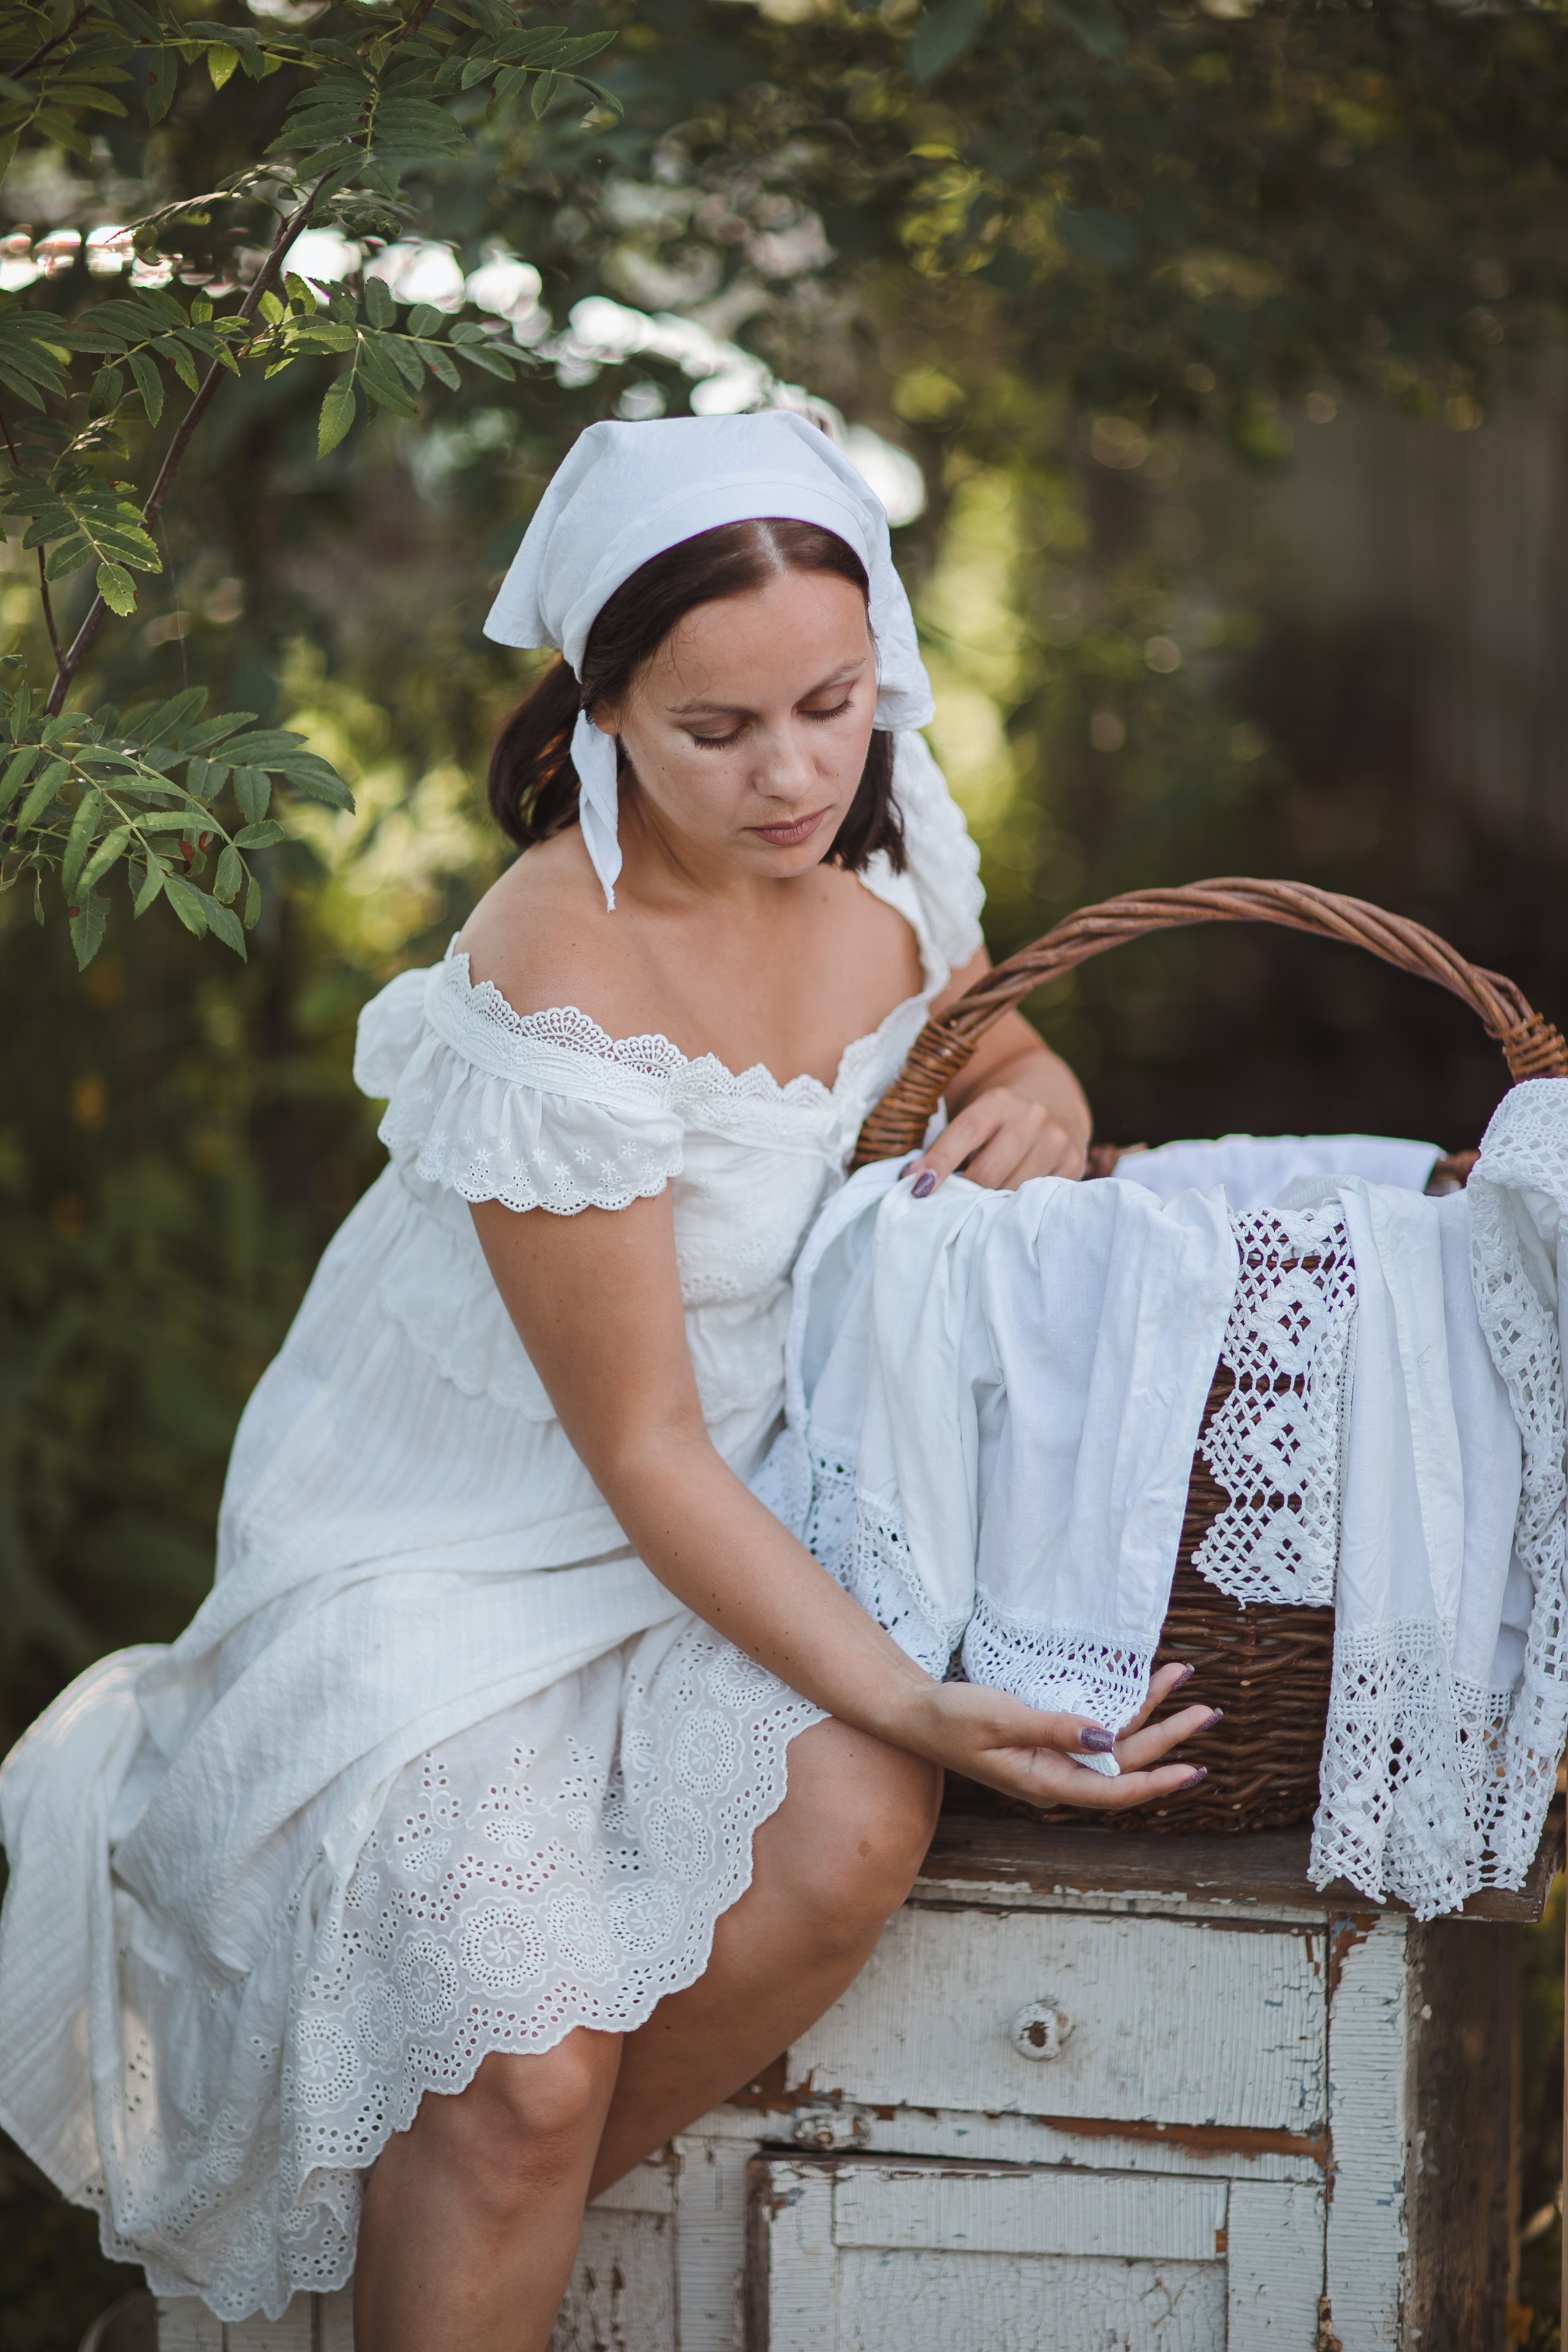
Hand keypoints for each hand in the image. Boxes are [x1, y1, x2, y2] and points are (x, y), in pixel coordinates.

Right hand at [888, 1663, 1218, 1811]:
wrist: (914, 1712)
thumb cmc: (951, 1719)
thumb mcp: (1002, 1719)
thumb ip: (1056, 1729)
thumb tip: (1107, 1738)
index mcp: (1047, 1783)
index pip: (1114, 1789)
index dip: (1157, 1780)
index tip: (1193, 1768)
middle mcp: (1058, 1776)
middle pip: (1125, 1762)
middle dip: (1169, 1737)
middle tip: (1208, 1711)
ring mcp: (1055, 1759)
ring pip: (1115, 1742)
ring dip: (1150, 1714)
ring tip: (1182, 1682)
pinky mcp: (1048, 1739)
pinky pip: (1096, 1727)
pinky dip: (1122, 1706)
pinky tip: (1141, 1687)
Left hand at [909, 1084, 1087, 1192]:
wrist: (1055, 1104)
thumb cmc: (999, 1122)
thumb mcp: (974, 1120)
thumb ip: (946, 1147)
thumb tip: (913, 1181)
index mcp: (999, 1101)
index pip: (965, 1132)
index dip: (940, 1162)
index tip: (918, 1188)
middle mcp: (1032, 1117)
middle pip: (988, 1171)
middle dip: (964, 1193)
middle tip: (949, 1204)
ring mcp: (1056, 1140)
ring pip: (1012, 1190)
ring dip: (989, 1203)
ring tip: (978, 1204)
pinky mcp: (1073, 1163)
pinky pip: (1036, 1198)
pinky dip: (1016, 1207)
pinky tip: (1005, 1206)